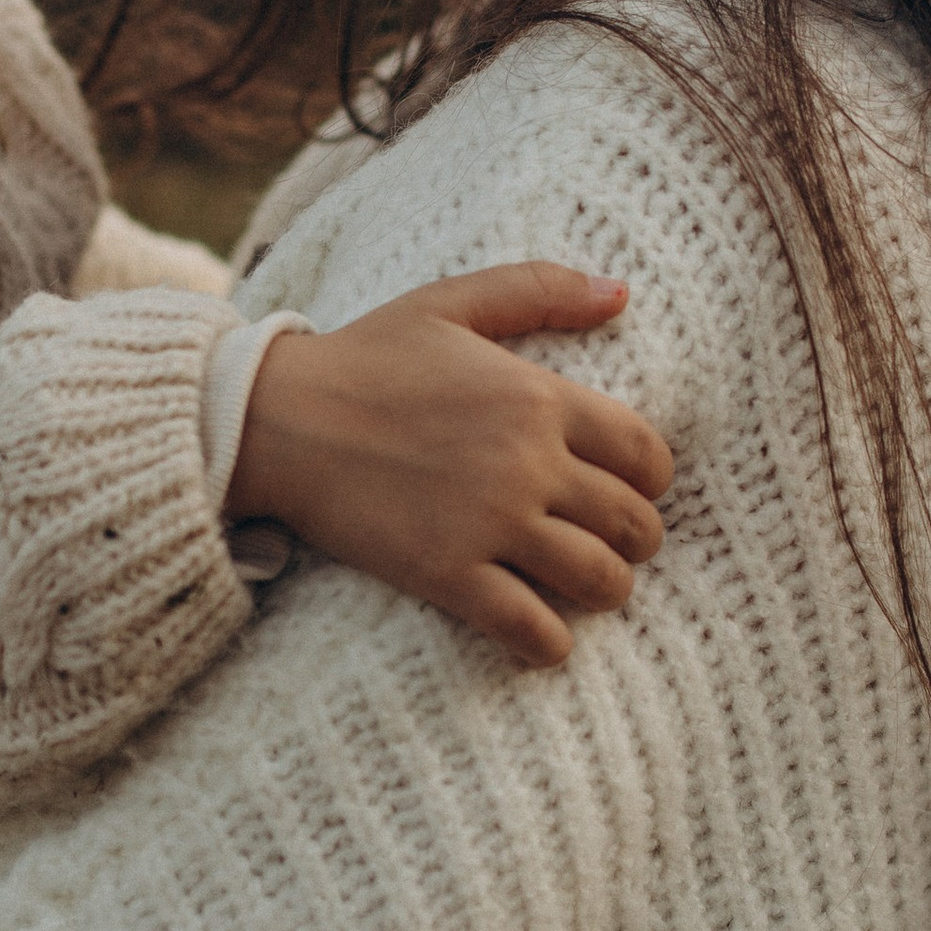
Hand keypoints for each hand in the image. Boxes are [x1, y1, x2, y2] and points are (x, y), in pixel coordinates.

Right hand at [229, 263, 675, 668]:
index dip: (653, 478)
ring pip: (599, 580)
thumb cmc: (363, 357)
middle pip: (633, 523)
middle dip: (637, 540)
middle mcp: (527, 464)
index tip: (633, 487)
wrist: (276, 418)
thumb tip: (621, 293)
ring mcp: (489, 524)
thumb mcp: (451, 302)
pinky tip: (544, 637)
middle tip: (614, 544)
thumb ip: (539, 288)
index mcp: (538, 398)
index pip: (646, 452)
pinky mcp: (447, 575)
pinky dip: (551, 643)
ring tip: (587, 590)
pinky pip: (532, 627)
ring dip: (607, 592)